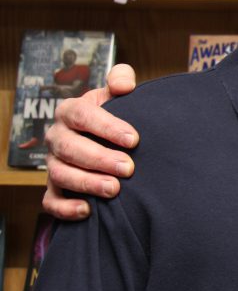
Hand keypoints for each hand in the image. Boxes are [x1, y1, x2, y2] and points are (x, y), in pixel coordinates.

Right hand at [42, 64, 138, 219]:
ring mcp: (53, 164)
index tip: (134, 139)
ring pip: (60, 174)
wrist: (107, 140)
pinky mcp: (54, 188)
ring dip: (87, 183)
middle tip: (129, 168)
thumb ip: (121, 80)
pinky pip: (51, 201)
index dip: (106, 127)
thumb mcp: (116, 95)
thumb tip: (125, 84)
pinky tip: (88, 210)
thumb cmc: (114, 116)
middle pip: (70, 148)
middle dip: (100, 159)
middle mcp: (57, 137)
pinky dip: (66, 208)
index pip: (82, 115)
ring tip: (114, 189)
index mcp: (70, 111)